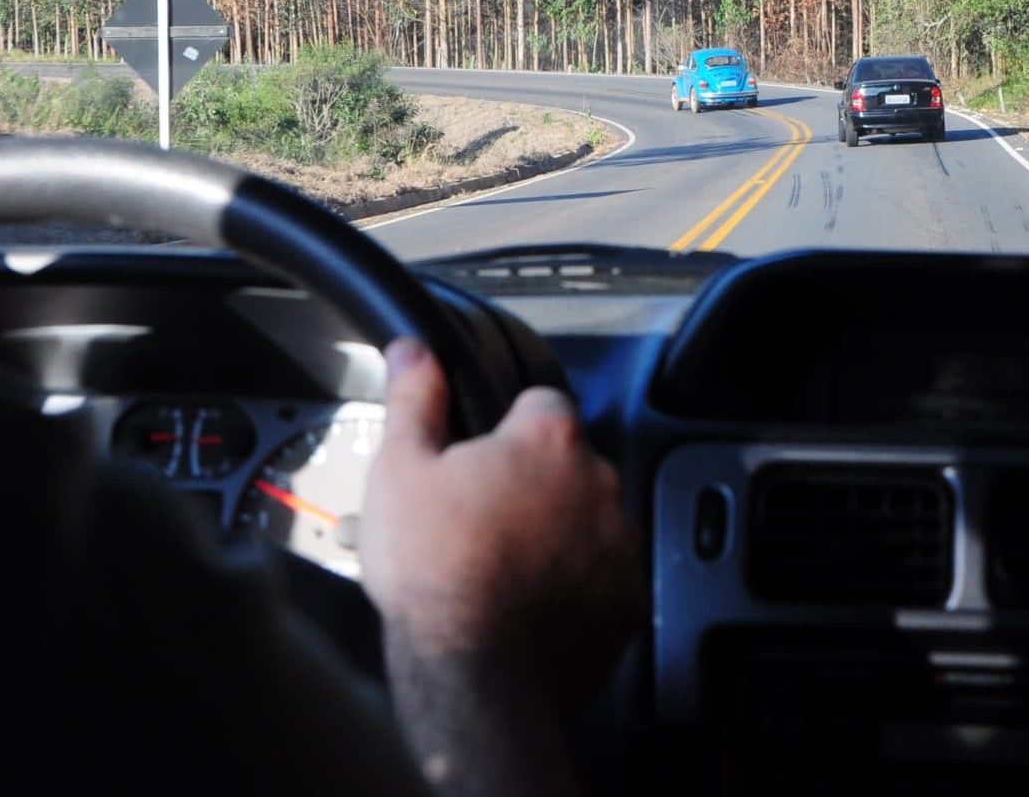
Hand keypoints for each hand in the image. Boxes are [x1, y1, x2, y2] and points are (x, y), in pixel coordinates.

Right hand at [360, 340, 641, 695]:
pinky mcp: (627, 600)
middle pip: (566, 464)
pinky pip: (601, 575)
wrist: (475, 677)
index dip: (504, 430)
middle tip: (479, 521)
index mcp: (548, 439)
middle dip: (532, 483)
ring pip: (587, 519)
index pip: (539, 403)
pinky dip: (574, 584)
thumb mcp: (400, 472)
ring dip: (557, 532)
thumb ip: (414, 401)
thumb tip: (415, 350)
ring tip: (501, 569)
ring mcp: (620, 543)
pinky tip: (529, 604)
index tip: (476, 462)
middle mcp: (599, 482)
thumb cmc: (435, 573)